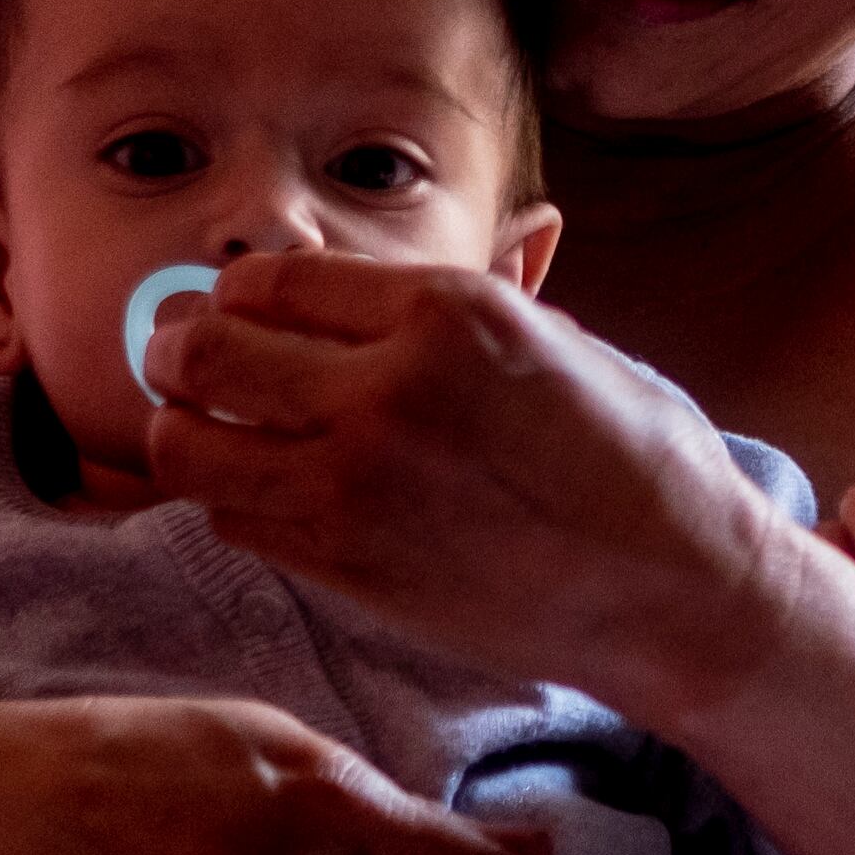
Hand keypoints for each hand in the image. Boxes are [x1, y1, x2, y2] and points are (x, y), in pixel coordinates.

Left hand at [143, 251, 794, 721]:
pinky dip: (231, 499)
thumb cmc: (635, 456)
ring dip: (187, 430)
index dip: (237, 293)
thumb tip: (399, 264)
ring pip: (191, 445)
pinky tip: (267, 491)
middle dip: (179, 349)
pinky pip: (233, 519)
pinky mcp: (347, 567)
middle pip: (205, 351)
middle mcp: (387, 389)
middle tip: (184, 361)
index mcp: (446, 310)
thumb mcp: (552, 336)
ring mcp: (357, 486)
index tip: (237, 310)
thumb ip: (455, 300)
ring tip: (211, 429)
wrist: (675, 589)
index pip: (269, 278)